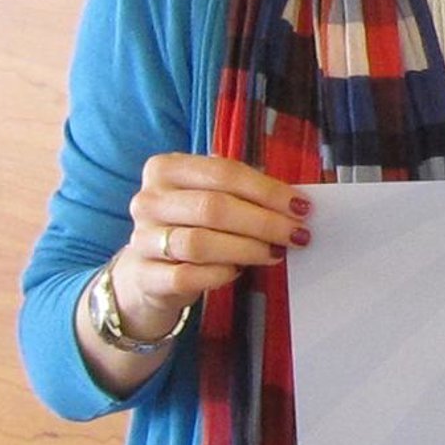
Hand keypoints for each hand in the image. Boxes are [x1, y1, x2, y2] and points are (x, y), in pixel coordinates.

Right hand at [110, 152, 311, 341]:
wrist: (147, 271)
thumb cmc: (190, 226)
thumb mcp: (209, 197)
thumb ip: (242, 193)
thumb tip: (293, 203)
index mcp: (166, 169)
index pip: (223, 173)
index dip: (267, 190)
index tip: (301, 206)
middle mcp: (149, 200)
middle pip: (213, 207)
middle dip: (264, 222)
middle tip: (297, 234)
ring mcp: (143, 239)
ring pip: (200, 243)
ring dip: (247, 249)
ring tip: (275, 253)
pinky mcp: (146, 276)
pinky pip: (187, 276)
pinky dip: (218, 274)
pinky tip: (237, 272)